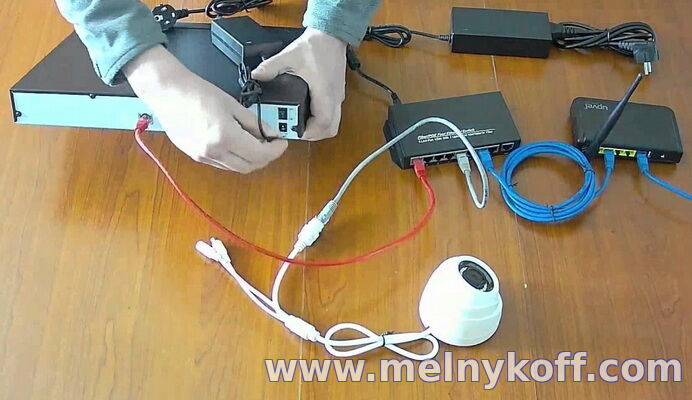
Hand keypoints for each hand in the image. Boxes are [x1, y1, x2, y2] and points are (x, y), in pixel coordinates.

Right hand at [124, 45, 287, 172]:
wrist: (168, 92)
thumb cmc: (198, 92)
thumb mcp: (233, 105)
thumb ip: (255, 123)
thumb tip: (272, 134)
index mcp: (225, 137)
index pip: (260, 154)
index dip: (275, 150)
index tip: (281, 142)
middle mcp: (214, 152)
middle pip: (250, 166)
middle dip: (265, 157)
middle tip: (271, 144)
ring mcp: (203, 156)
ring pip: (236, 168)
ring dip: (250, 160)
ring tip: (255, 143)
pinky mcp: (195, 156)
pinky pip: (222, 164)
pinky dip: (235, 159)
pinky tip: (237, 145)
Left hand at [251, 28, 347, 140]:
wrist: (332, 34)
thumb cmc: (316, 46)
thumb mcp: (289, 55)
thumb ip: (270, 67)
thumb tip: (255, 76)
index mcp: (324, 92)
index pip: (322, 123)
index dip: (309, 133)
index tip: (294, 131)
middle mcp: (334, 98)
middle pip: (331, 129)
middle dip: (314, 135)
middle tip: (296, 130)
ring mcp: (338, 96)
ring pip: (333, 124)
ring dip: (318, 128)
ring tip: (301, 124)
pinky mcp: (337, 93)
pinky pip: (333, 114)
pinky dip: (322, 120)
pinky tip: (308, 112)